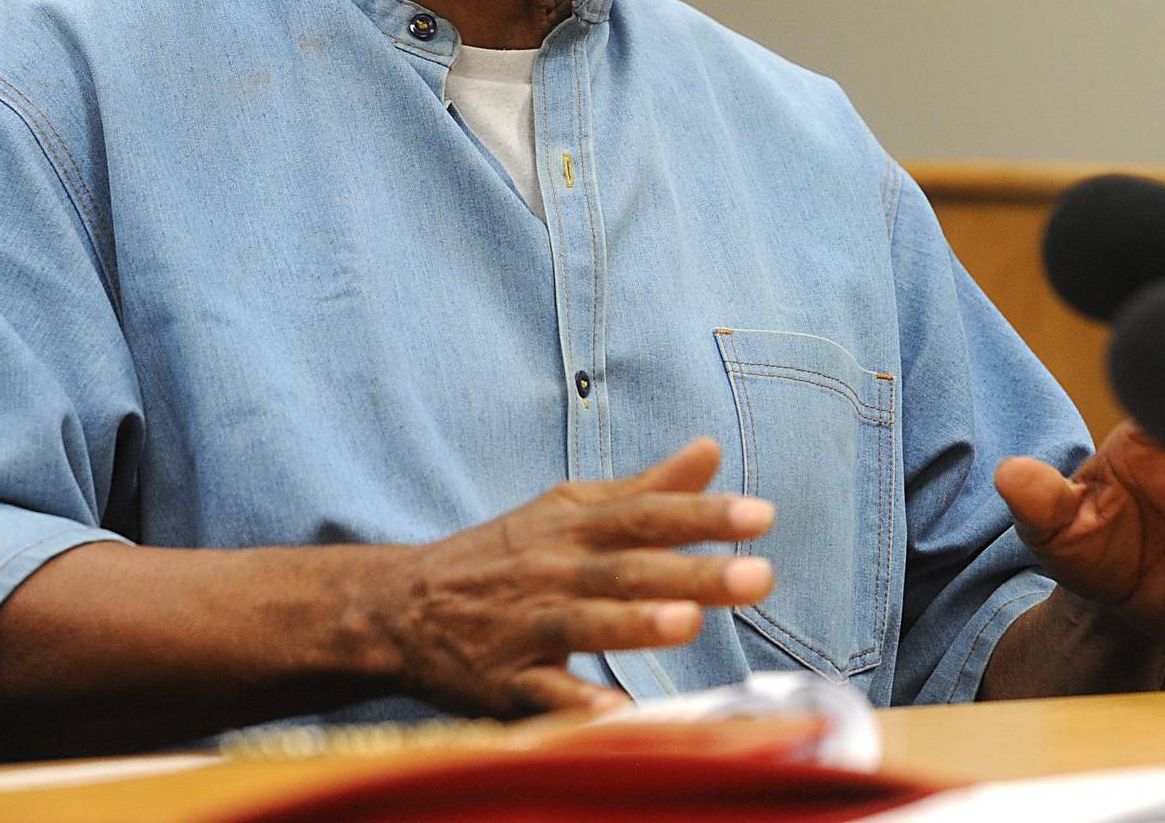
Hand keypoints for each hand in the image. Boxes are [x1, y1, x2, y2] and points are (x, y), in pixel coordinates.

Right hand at [375, 438, 775, 716]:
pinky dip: (577, 706)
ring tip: (688, 622)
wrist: (401, 606)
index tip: (763, 514)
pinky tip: (617, 714)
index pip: (648, 514)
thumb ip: (645, 489)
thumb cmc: (504, 554)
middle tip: (759, 577)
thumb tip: (710, 450)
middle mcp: (555, 571)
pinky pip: (544, 694)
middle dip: (694, 572)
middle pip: (630, 568)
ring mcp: (528, 625)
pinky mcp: (505, 680)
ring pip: (587, 623)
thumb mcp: (567, 511)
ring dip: (636, 622)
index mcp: (576, 527)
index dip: (704, 513)